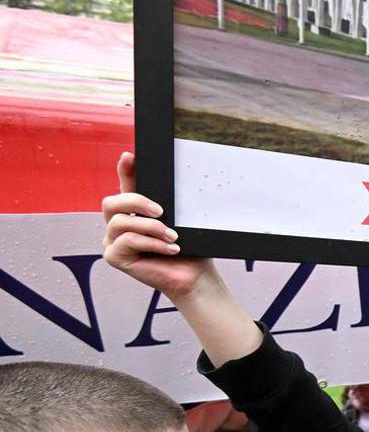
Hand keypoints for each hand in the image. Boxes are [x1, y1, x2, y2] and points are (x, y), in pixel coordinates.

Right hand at [104, 153, 262, 363]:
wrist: (195, 276)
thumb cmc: (189, 248)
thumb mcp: (180, 220)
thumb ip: (171, 203)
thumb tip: (179, 176)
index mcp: (134, 212)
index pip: (125, 186)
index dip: (124, 170)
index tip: (129, 156)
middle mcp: (118, 224)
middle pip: (111, 202)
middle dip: (135, 202)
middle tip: (162, 211)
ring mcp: (113, 241)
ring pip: (119, 222)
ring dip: (150, 228)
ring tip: (172, 237)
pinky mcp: (115, 257)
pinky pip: (126, 242)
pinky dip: (151, 244)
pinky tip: (171, 249)